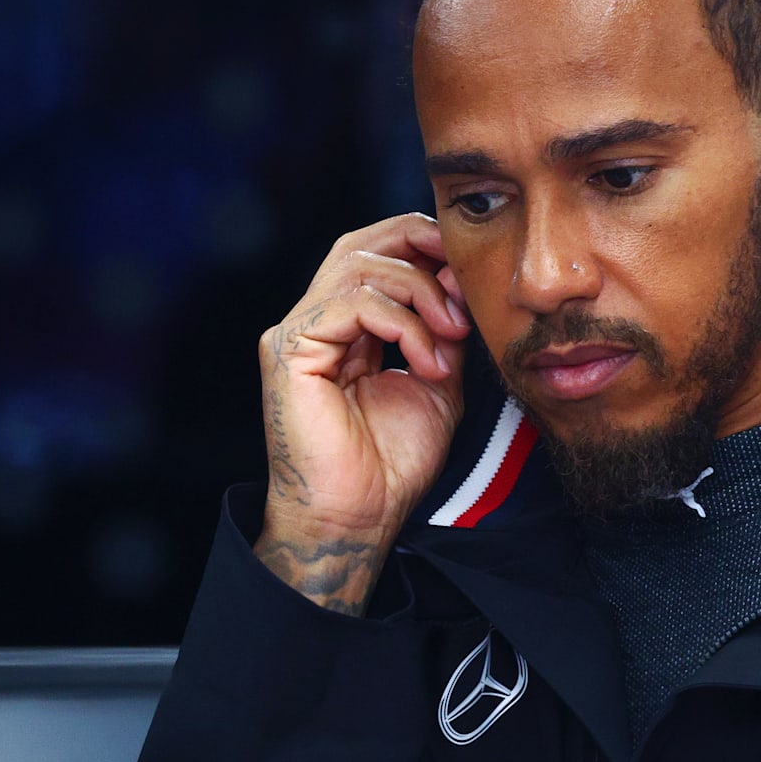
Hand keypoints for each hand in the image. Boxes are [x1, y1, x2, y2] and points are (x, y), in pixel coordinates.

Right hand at [252, 214, 470, 613]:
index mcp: (347, 326)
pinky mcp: (291, 350)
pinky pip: (353, 304)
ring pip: (360, 267)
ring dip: (421, 293)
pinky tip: (430, 363)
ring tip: (453, 334)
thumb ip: (443, 332)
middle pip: (360, 243)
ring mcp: (299, 332)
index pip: (377, 254)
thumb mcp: (436, 382)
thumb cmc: (391, 463)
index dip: (422, 246)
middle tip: (462, 274)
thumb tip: (459, 284)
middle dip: (418, 244)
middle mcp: (317, 321)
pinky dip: (404, 325)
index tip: (469, 272)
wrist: (359, 518)